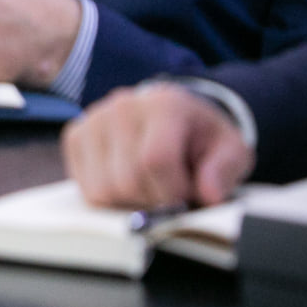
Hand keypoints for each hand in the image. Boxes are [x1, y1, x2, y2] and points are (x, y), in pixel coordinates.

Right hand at [64, 82, 251, 208]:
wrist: (178, 118)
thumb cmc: (202, 138)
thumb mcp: (231, 149)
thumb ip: (225, 169)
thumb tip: (207, 195)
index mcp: (164, 104)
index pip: (155, 160)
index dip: (174, 192)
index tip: (189, 197)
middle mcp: (122, 106)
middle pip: (126, 179)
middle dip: (154, 201)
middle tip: (171, 194)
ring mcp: (93, 119)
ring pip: (102, 189)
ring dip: (130, 202)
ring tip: (150, 188)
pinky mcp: (75, 136)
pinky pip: (85, 188)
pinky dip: (109, 197)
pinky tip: (128, 183)